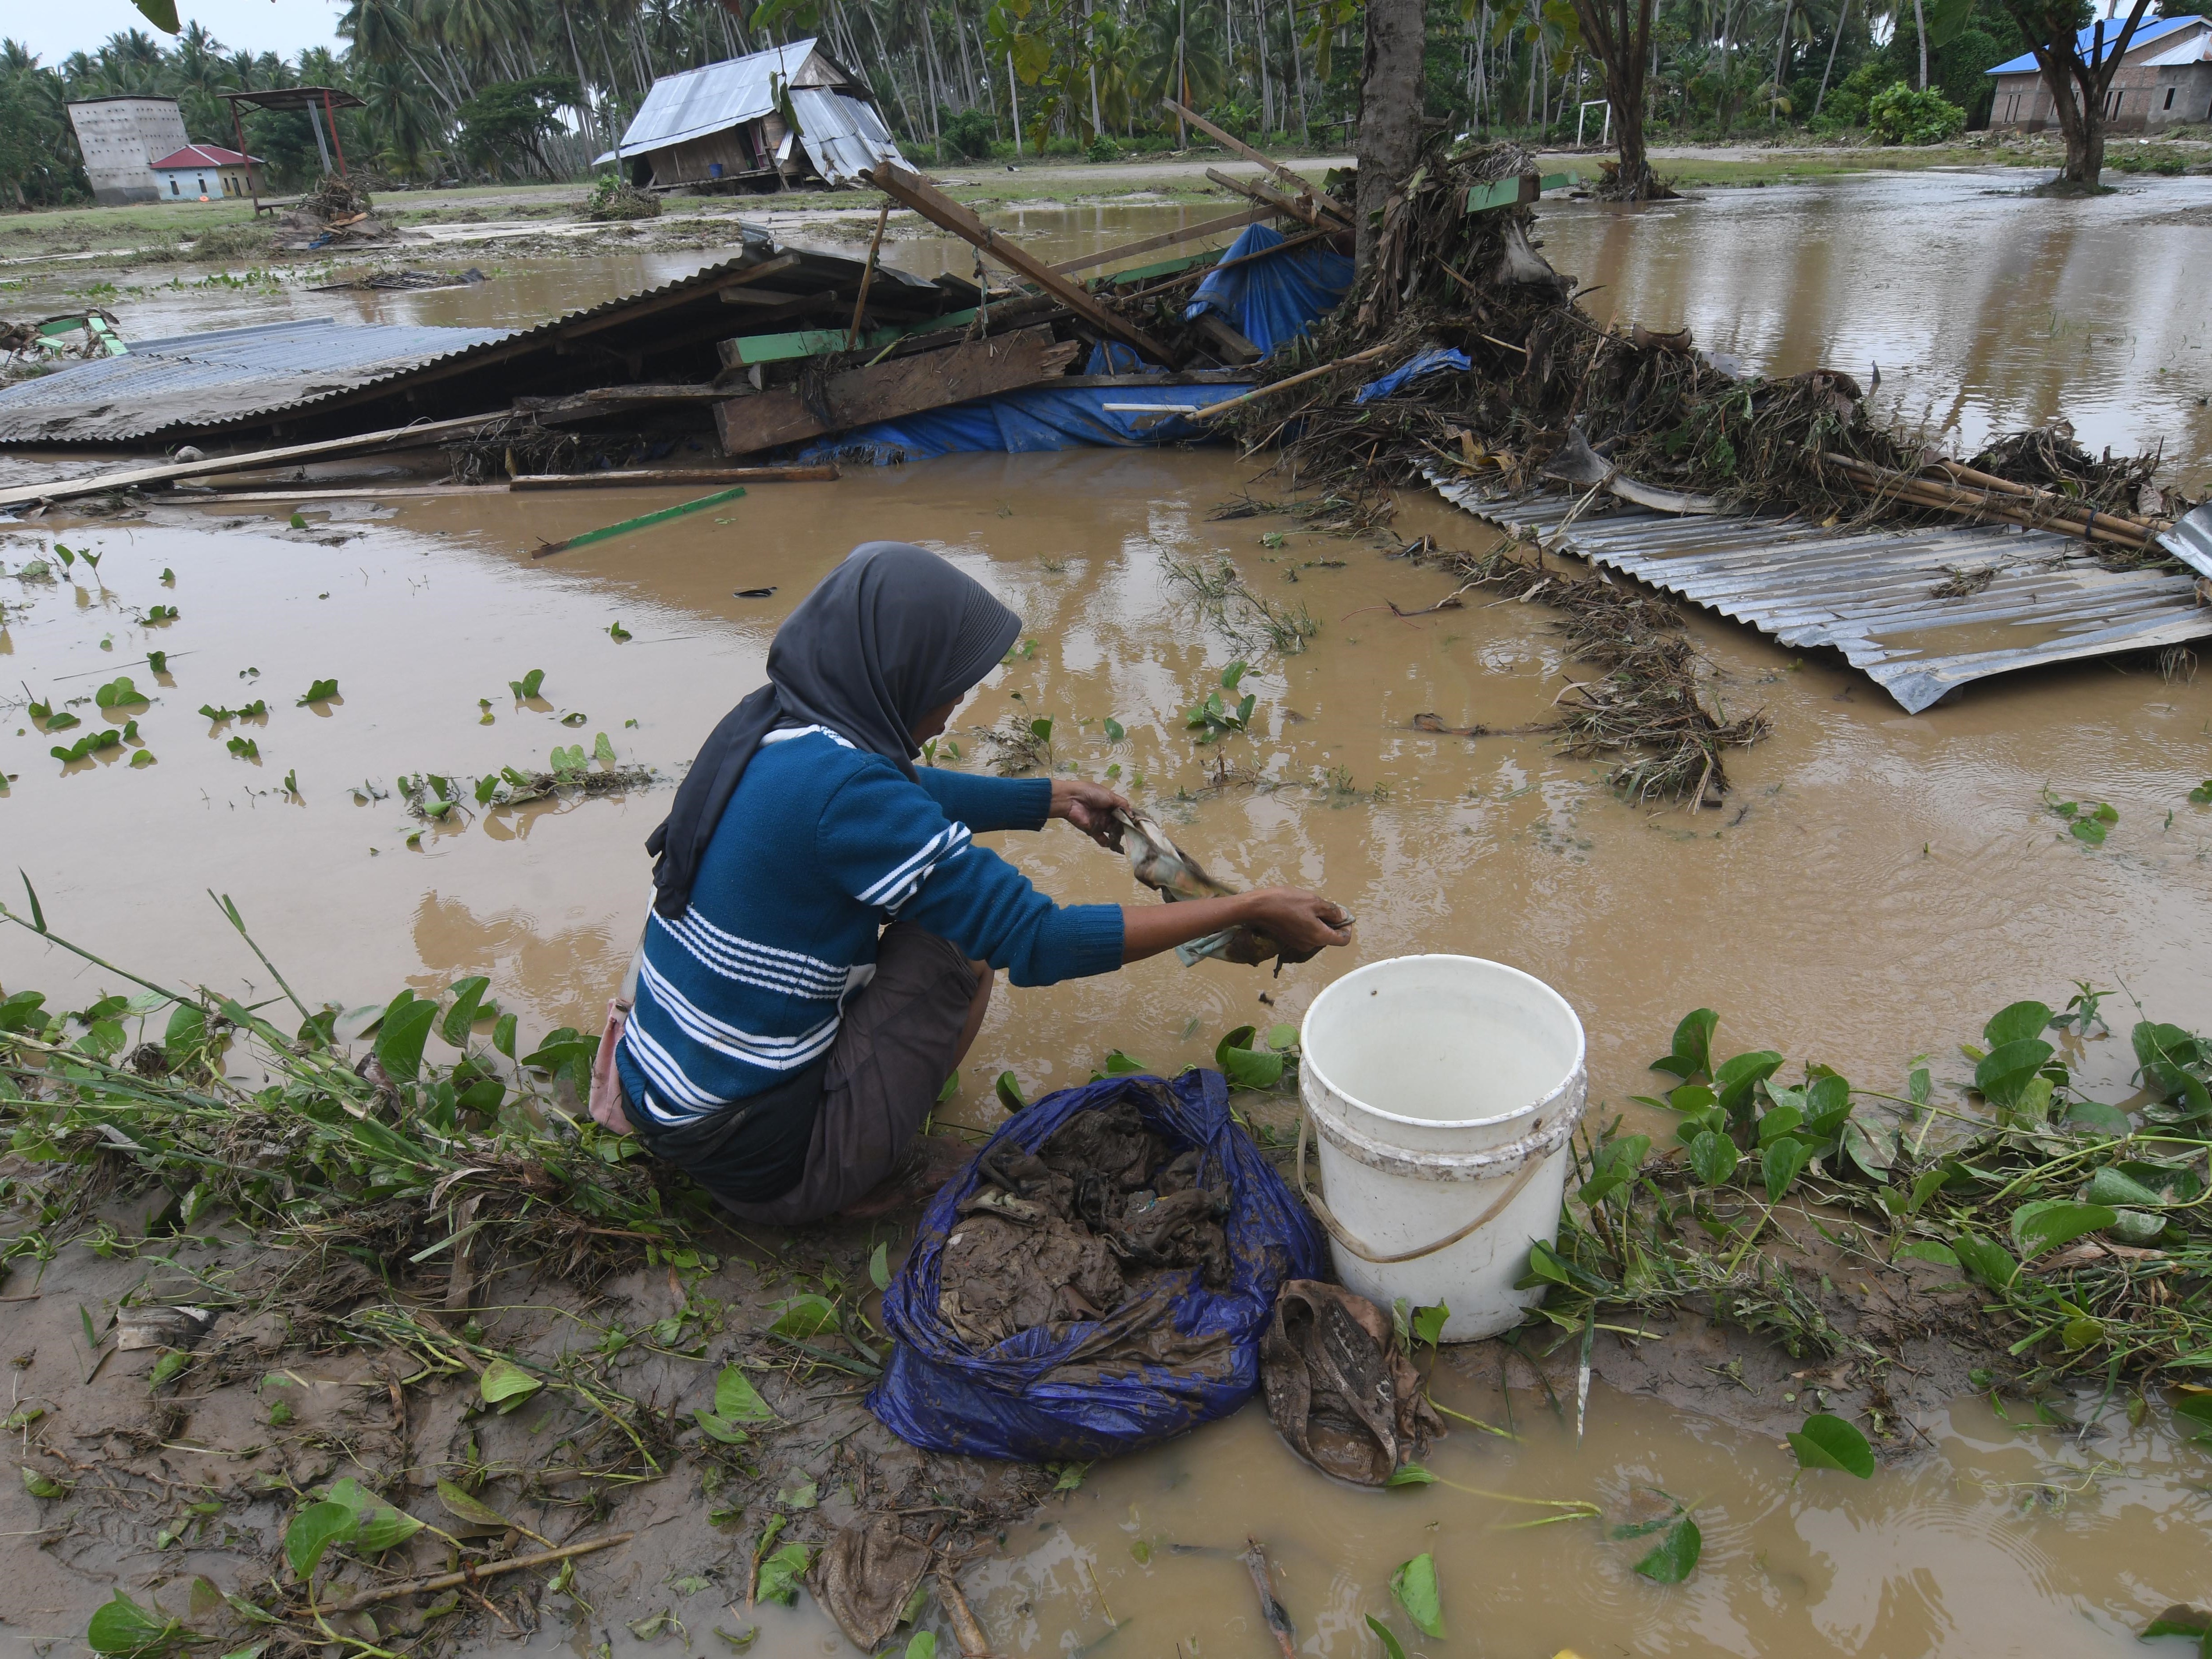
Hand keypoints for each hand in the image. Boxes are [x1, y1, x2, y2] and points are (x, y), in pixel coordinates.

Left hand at [1049, 778, 1130, 849]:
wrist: (1072, 799)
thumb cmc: (1092, 794)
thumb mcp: (1110, 795)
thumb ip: (1123, 805)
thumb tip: (1132, 816)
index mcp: (1110, 804)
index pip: (1123, 813)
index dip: (1130, 818)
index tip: (1138, 824)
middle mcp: (1106, 814)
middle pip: (1119, 824)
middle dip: (1125, 828)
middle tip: (1132, 832)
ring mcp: (1100, 823)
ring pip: (1112, 832)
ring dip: (1118, 836)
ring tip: (1125, 839)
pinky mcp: (1093, 831)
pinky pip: (1102, 839)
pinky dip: (1109, 843)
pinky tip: (1115, 845)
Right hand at [1238, 888, 1352, 954]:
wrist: (1259, 908)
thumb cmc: (1287, 902)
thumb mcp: (1314, 901)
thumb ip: (1332, 911)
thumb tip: (1342, 917)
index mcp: (1319, 937)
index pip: (1343, 940)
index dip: (1347, 928)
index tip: (1343, 915)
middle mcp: (1311, 945)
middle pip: (1330, 937)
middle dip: (1332, 922)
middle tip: (1325, 905)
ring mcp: (1300, 944)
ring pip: (1318, 934)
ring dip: (1320, 922)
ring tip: (1310, 906)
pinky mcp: (1291, 940)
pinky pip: (1307, 934)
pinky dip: (1309, 924)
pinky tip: (1300, 911)